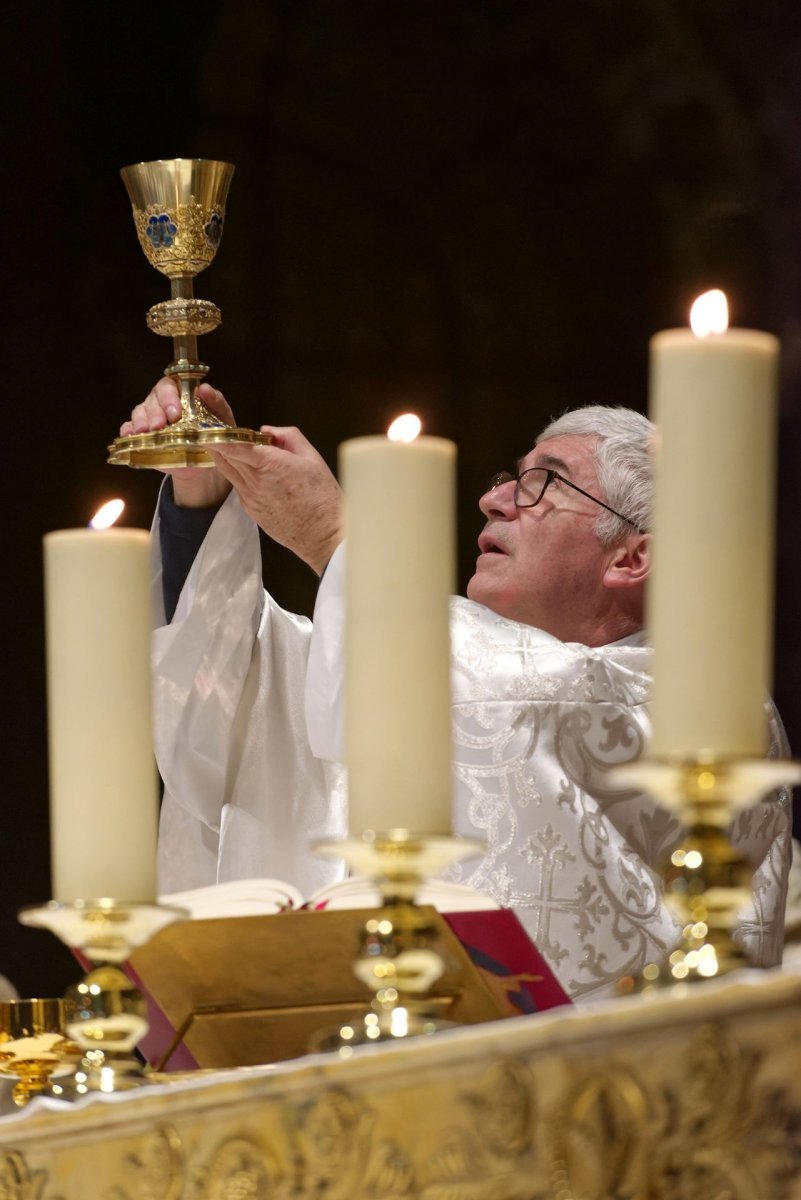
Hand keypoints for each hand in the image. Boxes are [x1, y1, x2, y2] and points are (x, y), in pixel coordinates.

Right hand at [120, 379, 233, 508]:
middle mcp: (161, 403)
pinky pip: (128, 428)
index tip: (175, 412)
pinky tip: (130, 435)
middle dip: (155, 412)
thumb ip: (216, 402)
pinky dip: (127, 430)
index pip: (169, 385)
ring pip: (139, 412)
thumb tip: (205, 388)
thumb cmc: (210, 433)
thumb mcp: (221, 419)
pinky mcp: (142, 436)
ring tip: (145, 431)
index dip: (169, 397)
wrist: (203, 463)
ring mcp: (149, 418)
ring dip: (141, 421)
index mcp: (179, 394)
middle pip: (152, 399)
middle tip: (160, 425)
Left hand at [209, 427, 343, 574]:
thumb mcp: (312, 457)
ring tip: (230, 446)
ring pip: (228, 471)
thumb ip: (288, 437)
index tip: (206, 428)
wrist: (323, 534)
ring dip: (226, 458)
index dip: (216, 436)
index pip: (234, 447)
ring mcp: (249, 498)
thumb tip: (267, 430)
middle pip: (225, 457)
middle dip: (219, 442)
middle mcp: (254, 481)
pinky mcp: (250, 510)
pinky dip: (239, 475)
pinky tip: (253, 473)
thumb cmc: (322, 496)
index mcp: (270, 464)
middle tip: (219, 430)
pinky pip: (238, 486)